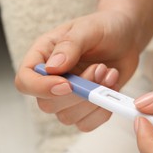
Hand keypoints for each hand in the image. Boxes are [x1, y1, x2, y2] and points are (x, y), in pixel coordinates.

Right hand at [15, 10, 140, 130]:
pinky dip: (103, 110)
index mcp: (43, 57)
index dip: (41, 88)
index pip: (25, 81)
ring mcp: (68, 97)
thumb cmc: (105, 28)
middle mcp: (51, 80)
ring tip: (108, 73)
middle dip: (79, 93)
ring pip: (68, 117)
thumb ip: (70, 45)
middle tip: (100, 68)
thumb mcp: (88, 28)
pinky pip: (86, 124)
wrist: (127, 39)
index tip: (67, 84)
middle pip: (47, 105)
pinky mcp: (86, 108)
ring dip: (94, 100)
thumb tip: (53, 68)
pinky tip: (111, 87)